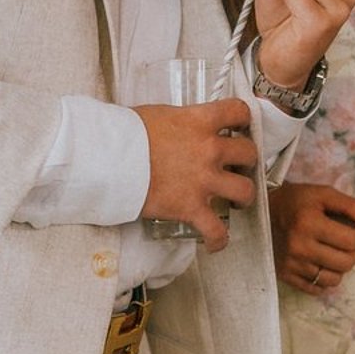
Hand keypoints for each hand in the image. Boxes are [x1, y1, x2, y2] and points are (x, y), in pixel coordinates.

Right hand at [136, 99, 256, 252]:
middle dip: (246, 160)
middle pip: (248, 153)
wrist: (106, 157)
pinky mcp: (190, 207)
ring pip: (245, 190)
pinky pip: (216, 230)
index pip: (238, 111)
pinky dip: (218, 239)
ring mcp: (202, 180)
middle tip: (237, 166)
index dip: (243, 119)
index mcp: (199, 121)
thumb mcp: (159, 114)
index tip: (240, 126)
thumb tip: (181, 128)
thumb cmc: (124, 133)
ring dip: (244, 196)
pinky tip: (216, 242)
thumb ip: (180, 121)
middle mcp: (208, 149)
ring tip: (235, 200)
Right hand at [271, 179, 354, 293]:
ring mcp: (291, 264)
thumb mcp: (324, 194)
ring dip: (342, 267)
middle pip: (345, 263)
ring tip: (337, 252)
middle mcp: (299, 247)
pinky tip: (322, 262)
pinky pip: (317, 288)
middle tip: (352, 241)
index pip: (351, 241)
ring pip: (334, 279)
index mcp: (309, 224)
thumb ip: (353, 207)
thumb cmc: (296, 201)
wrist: (261, 211)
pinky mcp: (285, 276)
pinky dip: (325, 278)